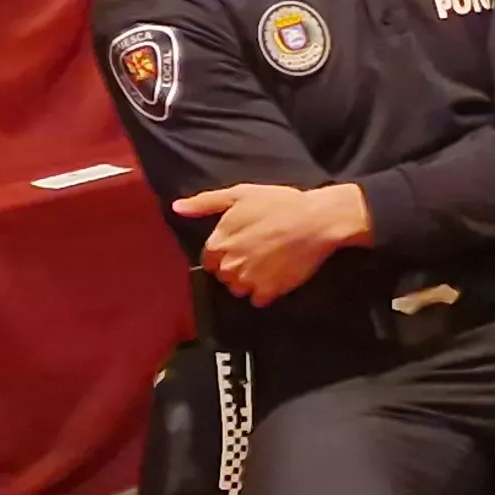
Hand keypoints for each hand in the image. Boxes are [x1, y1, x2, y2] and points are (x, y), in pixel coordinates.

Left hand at [173, 182, 373, 306]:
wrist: (318, 220)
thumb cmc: (279, 204)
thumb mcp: (241, 194)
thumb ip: (205, 203)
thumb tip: (176, 208)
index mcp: (218, 244)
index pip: (210, 259)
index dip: (226, 251)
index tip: (244, 242)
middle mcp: (228, 266)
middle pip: (224, 275)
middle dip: (237, 266)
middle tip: (259, 251)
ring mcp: (248, 281)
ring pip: (239, 289)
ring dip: (250, 280)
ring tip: (269, 263)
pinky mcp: (269, 291)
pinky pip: (258, 299)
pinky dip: (266, 291)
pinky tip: (278, 275)